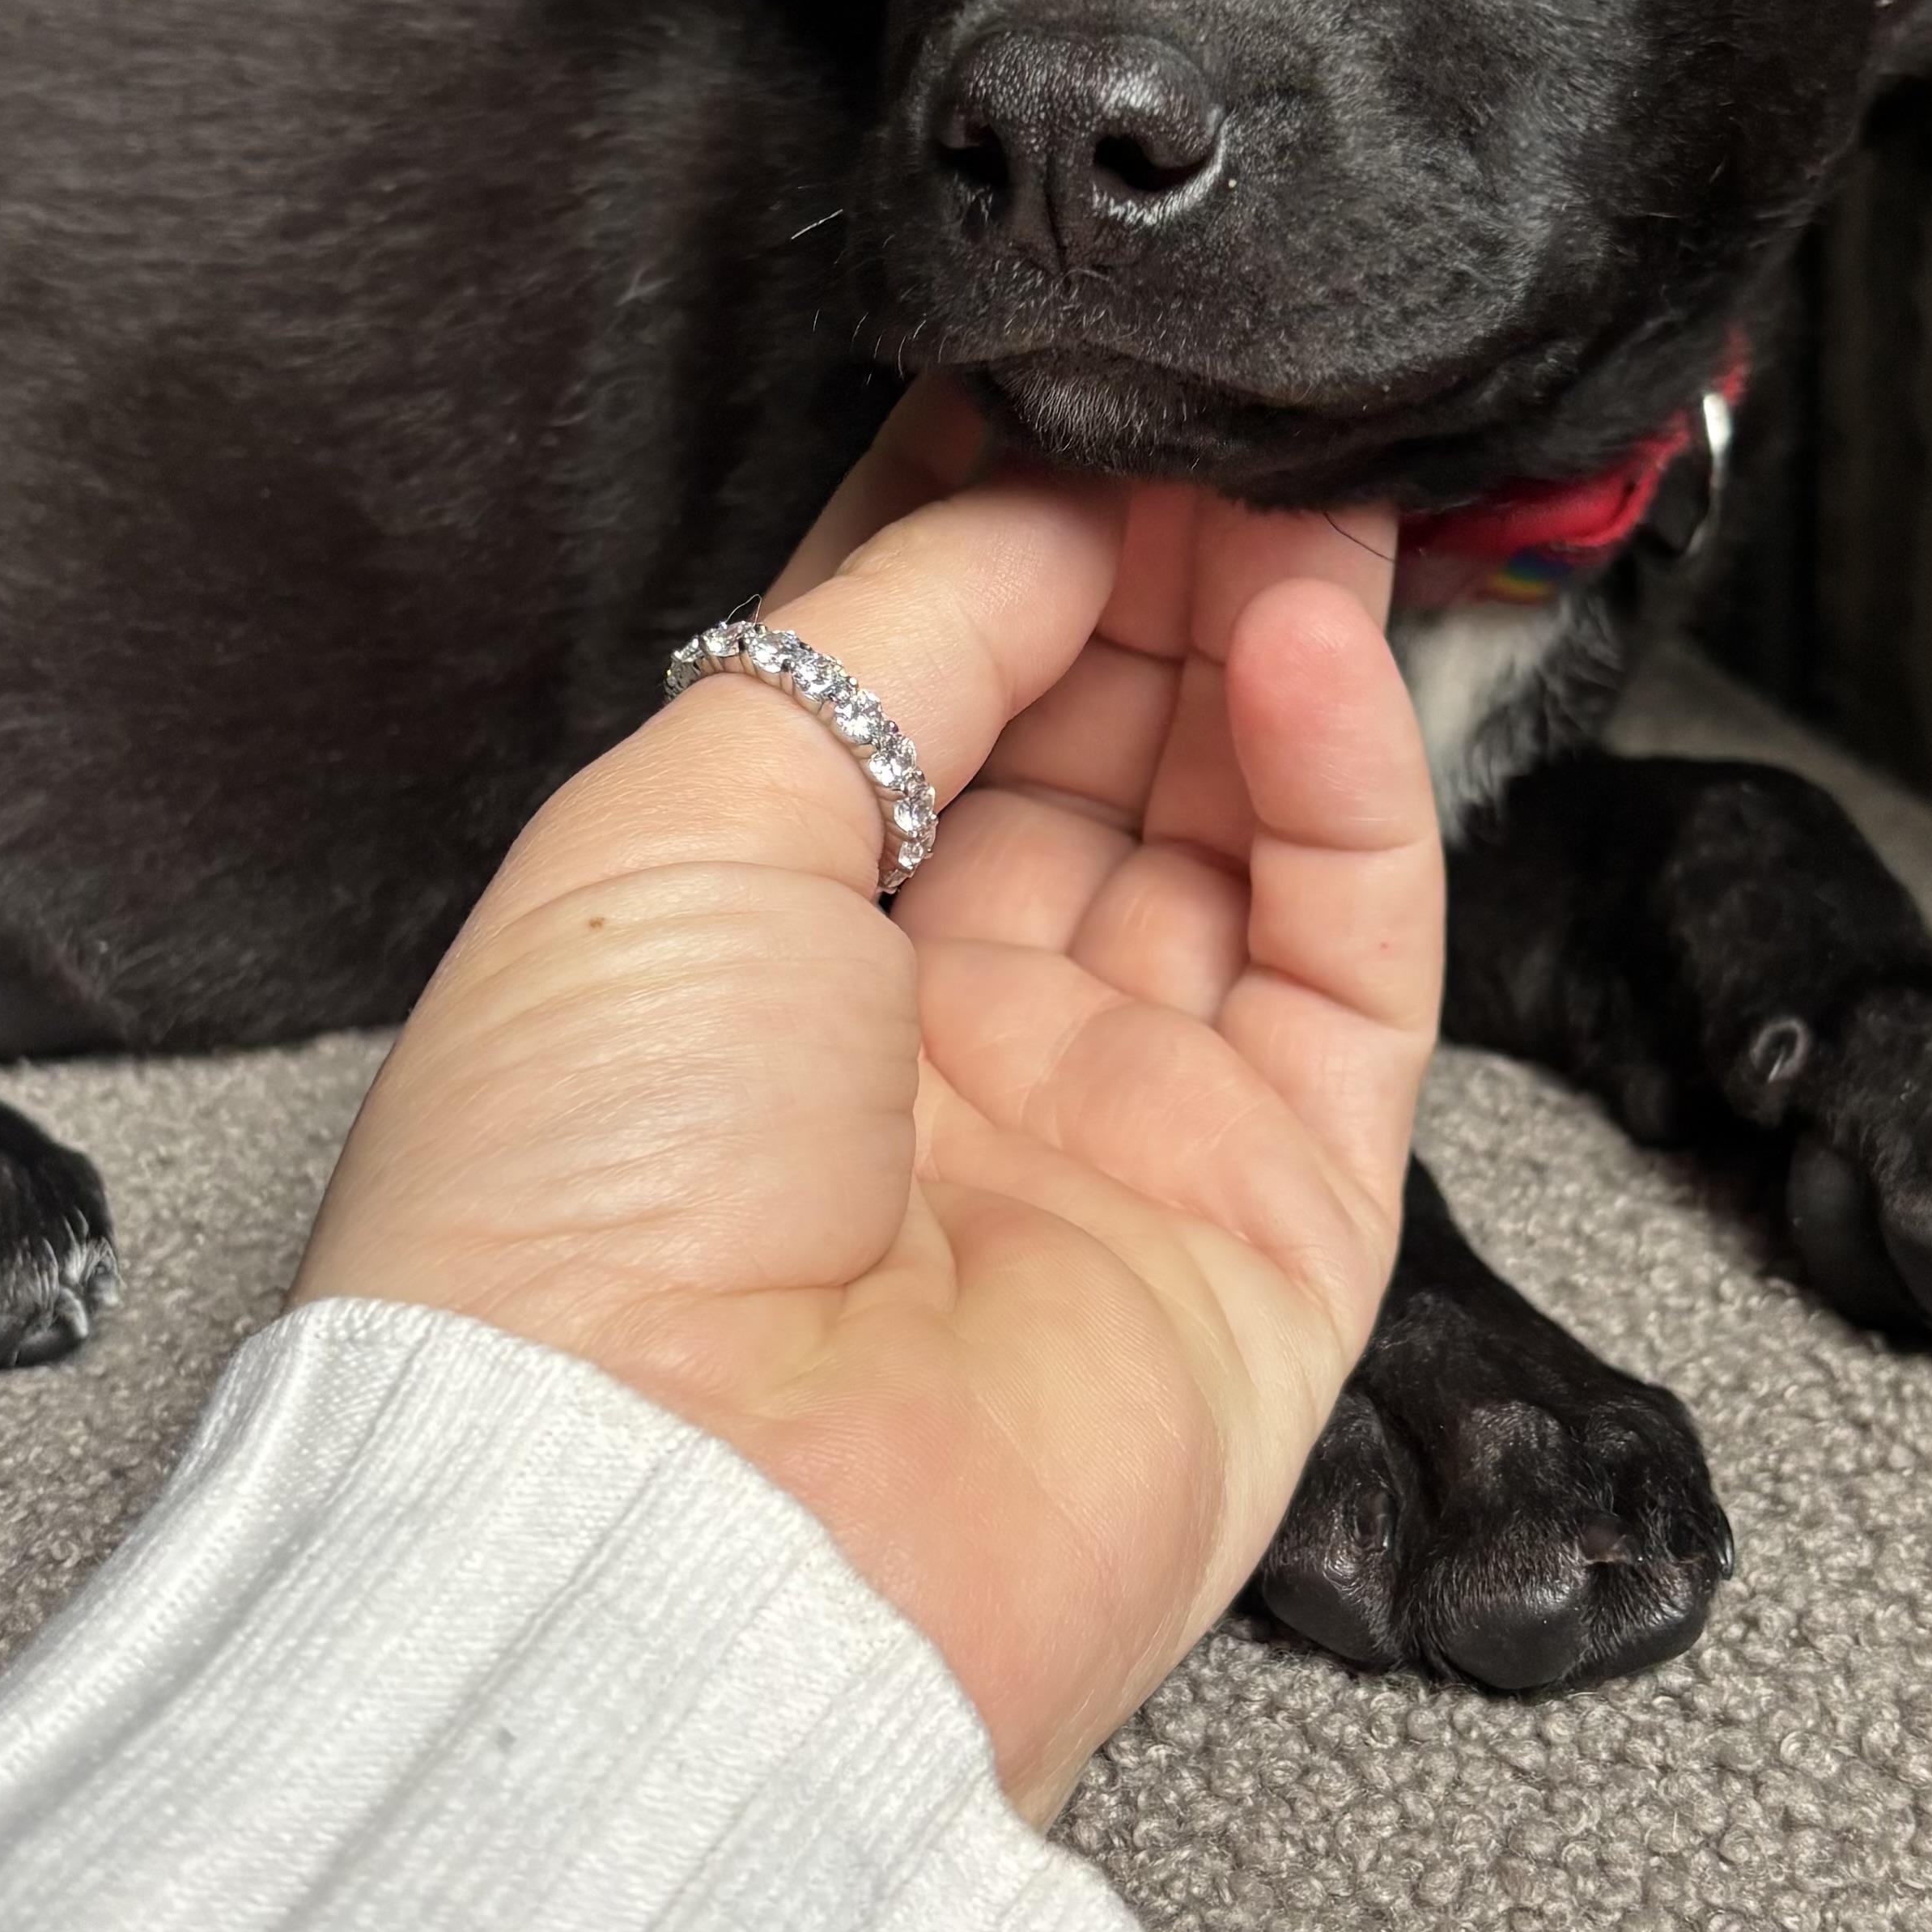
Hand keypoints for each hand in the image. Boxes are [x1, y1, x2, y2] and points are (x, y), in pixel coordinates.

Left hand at [294, 383, 1440, 1817]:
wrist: (679, 1537)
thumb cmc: (583, 1201)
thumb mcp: (678, 819)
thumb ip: (885, 636)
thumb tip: (1030, 503)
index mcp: (752, 949)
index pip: (916, 690)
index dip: (1003, 535)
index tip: (1078, 393)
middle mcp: (931, 1034)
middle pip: (1088, 741)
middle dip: (1157, 561)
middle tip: (1224, 413)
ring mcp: (1112, 1122)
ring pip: (1231, 828)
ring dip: (1270, 640)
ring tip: (1303, 483)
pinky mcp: (1274, 1211)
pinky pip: (1342, 957)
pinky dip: (1349, 785)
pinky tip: (1318, 644)